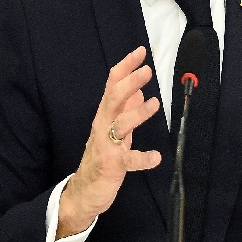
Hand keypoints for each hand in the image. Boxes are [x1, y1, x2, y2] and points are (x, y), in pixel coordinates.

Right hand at [57, 46, 160, 237]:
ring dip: (137, 113)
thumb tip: (139, 89)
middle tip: (147, 70)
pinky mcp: (112, 166)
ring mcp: (106, 145)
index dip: (126, 67)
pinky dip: (142, 158)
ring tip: (155, 103)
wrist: (84, 190)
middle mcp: (103, 125)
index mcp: (105, 114)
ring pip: (120, 124)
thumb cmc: (102, 155)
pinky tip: (156, 157)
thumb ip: (125, 109)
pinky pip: (128, 161)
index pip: (113, 84)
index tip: (141, 51)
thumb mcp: (114, 128)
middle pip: (113, 98)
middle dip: (130, 83)